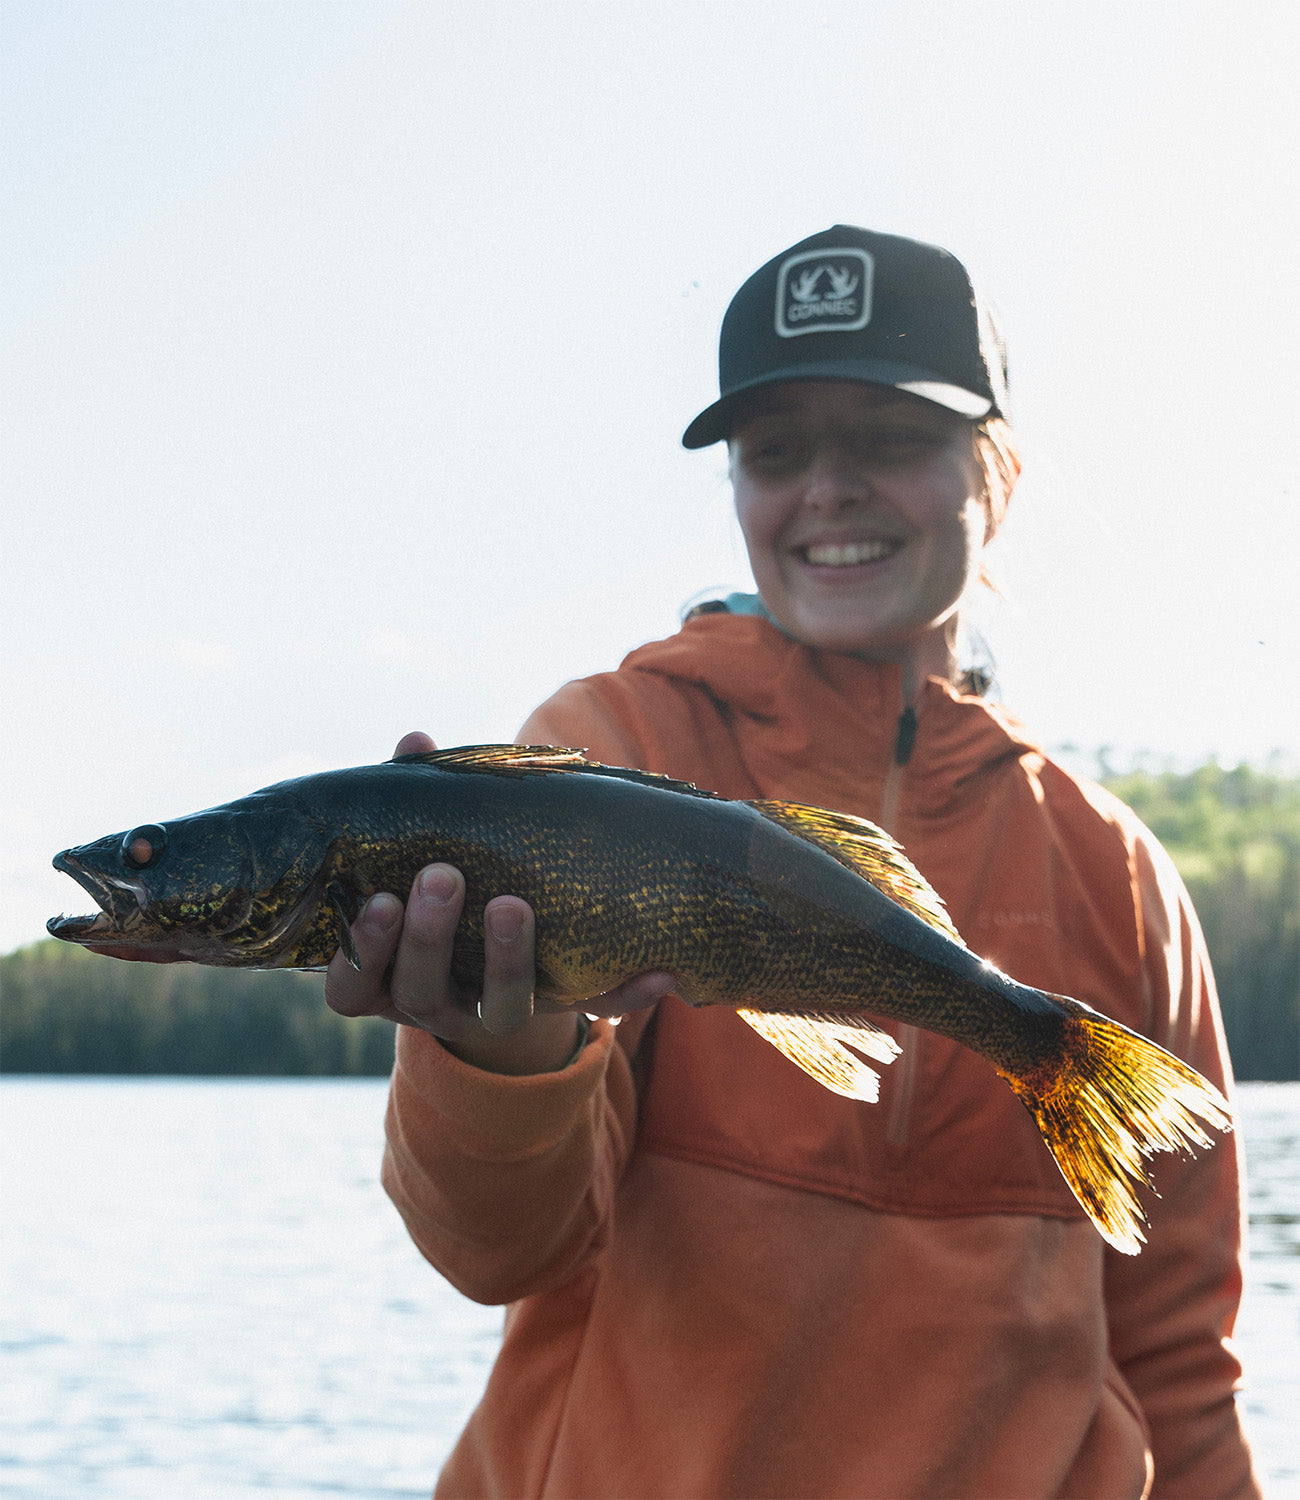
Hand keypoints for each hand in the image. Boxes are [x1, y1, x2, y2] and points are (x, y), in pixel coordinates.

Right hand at [323, 731, 676, 1073]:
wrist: (508, 940)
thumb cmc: (452, 876)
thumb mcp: (428, 843)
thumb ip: (417, 801)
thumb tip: (415, 739)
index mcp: (385, 972)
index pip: (353, 986)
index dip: (363, 950)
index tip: (379, 898)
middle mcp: (435, 1003)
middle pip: (421, 993)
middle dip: (429, 938)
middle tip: (443, 878)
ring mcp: (498, 1013)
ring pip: (499, 1013)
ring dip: (505, 963)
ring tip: (512, 905)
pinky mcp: (561, 1010)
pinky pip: (596, 1011)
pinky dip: (628, 993)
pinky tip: (661, 967)